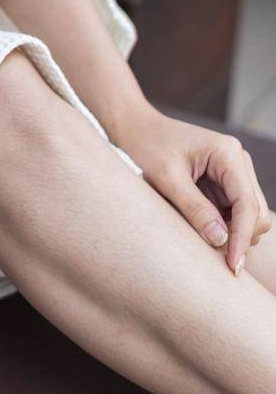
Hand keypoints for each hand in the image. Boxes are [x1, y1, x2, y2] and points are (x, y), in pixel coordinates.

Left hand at [125, 105, 271, 275]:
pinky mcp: (224, 181)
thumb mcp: (167, 179)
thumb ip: (195, 209)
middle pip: (256, 212)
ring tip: (197, 232)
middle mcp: (237, 161)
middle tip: (212, 255)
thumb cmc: (148, 146)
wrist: (135, 128)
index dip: (242, 237)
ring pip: (248, 214)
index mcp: (227, 153)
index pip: (247, 203)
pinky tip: (199, 225)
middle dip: (239, 235)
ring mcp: (234, 171)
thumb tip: (222, 241)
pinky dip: (222, 224)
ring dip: (230, 230)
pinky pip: (233, 211)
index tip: (232, 265)